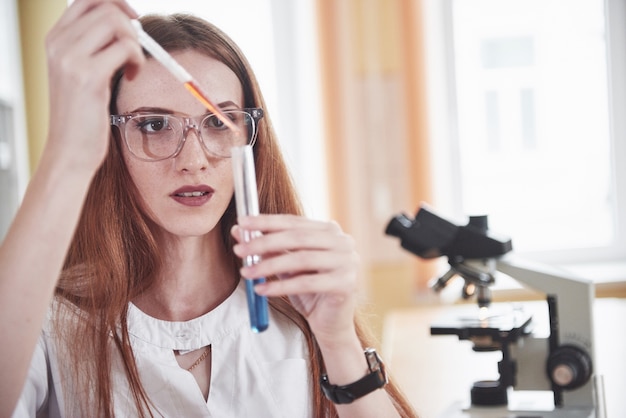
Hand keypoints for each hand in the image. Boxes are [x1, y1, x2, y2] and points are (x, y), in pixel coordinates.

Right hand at [44, 0, 143, 170]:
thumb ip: (94, 47)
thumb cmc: (82, 116)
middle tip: (136, 52)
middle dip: (130, 27)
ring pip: (117, 23)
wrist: (70, 150)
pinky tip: (132, 77)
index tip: (134, 21)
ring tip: (133, 67)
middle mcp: (58, 43)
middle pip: (105, 7)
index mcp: (55, 39)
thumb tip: (125, 24)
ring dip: (135, 44)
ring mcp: (70, 58)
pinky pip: (126, 48)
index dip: (115, 3)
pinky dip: (137, 60)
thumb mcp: (81, 73)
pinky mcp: (88, 76)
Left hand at [232, 215, 360, 344]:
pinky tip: (261, 290)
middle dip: (264, 242)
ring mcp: (348, 262)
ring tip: (246, 273)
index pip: (294, 221)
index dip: (267, 221)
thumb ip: (268, 247)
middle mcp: (343, 242)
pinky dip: (280, 286)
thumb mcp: (286, 266)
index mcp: (330, 230)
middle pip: (297, 237)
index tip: (242, 222)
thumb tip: (239, 230)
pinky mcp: (346, 284)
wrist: (331, 323)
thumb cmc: (310, 291)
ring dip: (269, 265)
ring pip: (301, 259)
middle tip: (239, 250)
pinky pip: (306, 283)